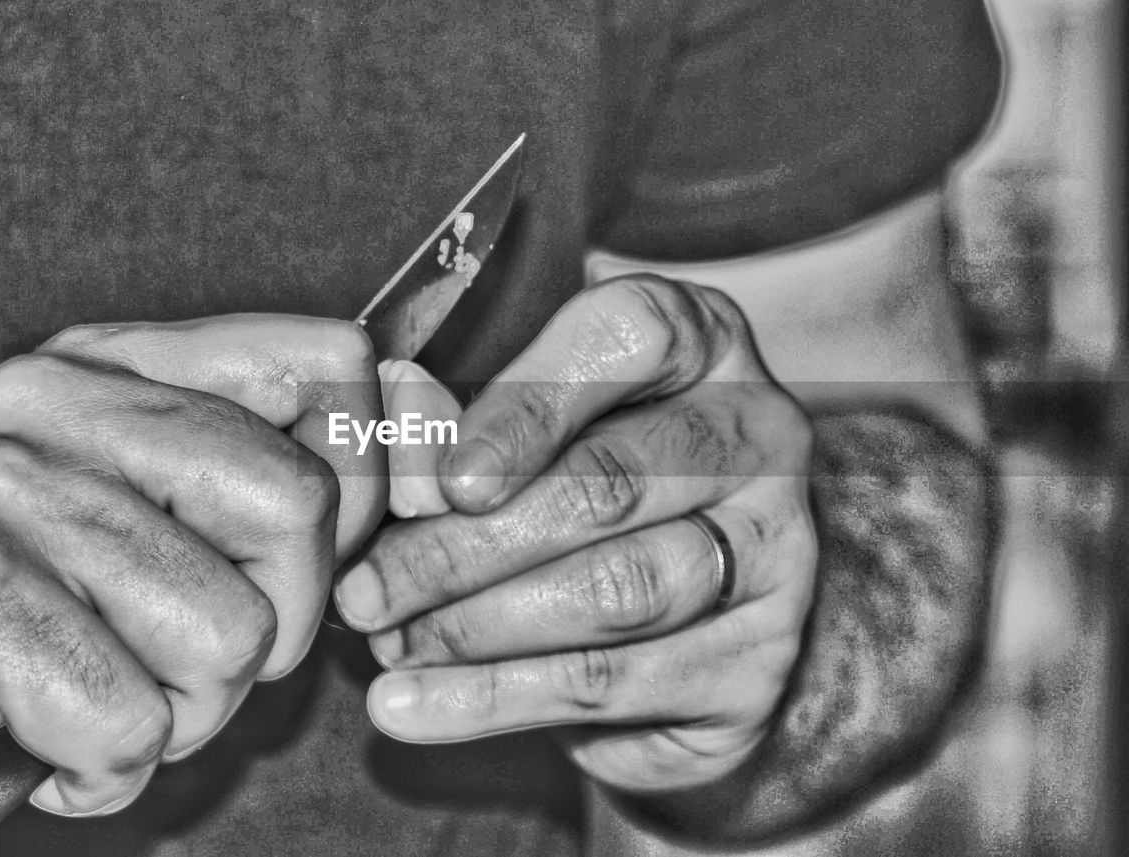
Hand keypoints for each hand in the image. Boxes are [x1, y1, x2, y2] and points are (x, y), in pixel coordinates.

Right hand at [0, 315, 386, 849]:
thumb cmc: (8, 618)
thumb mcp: (143, 514)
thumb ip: (267, 470)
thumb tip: (422, 433)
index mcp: (117, 365)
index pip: (328, 359)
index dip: (375, 463)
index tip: (337, 544)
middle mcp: (58, 403)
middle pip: (300, 504)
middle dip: (275, 621)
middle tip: (180, 652)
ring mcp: (5, 489)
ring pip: (230, 634)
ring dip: (181, 708)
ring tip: (95, 691)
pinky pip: (133, 719)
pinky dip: (101, 765)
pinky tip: (39, 738)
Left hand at [335, 275, 816, 792]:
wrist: (700, 615)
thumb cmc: (591, 484)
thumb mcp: (541, 429)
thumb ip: (472, 427)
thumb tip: (391, 467)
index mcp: (704, 342)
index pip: (629, 339)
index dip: (527, 408)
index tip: (446, 481)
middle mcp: (757, 435)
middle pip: (611, 483)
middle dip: (465, 545)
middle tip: (366, 590)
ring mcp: (773, 552)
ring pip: (616, 591)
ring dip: (476, 626)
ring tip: (387, 643)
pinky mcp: (752, 663)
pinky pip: (611, 683)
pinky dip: (494, 698)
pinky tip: (411, 706)